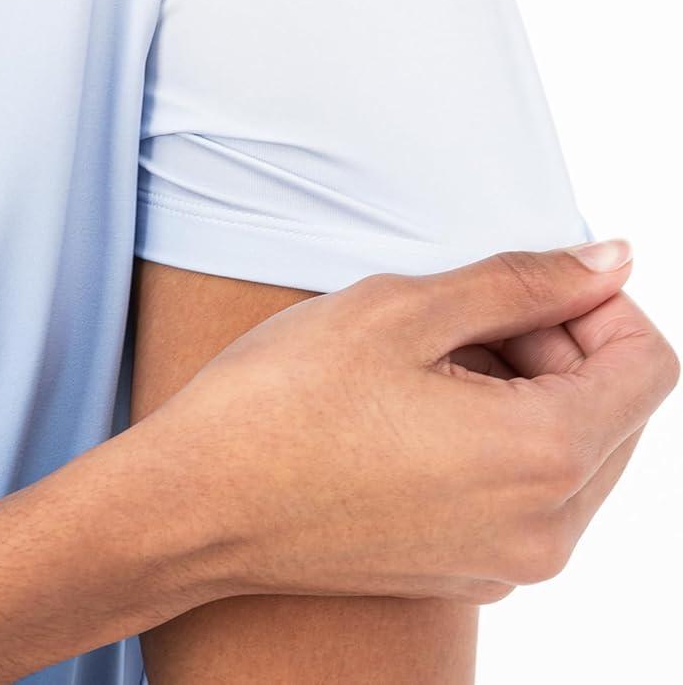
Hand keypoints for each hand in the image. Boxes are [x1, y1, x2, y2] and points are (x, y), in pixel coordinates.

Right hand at [141, 242, 679, 605]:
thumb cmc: (284, 399)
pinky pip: (531, 495)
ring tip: (429, 362)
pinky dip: (499, 439)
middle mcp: (549, 529)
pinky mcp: (471, 574)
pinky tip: (415, 412)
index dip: (598, 303)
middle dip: (561, 344)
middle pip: (618, 410)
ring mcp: (510, 563)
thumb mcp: (404, 308)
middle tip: (460, 317)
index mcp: (545, 456)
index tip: (523, 284)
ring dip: (528, 389)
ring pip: (576, 451)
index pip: (649, 364)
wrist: (196, 507)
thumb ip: (524, 281)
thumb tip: (612, 260)